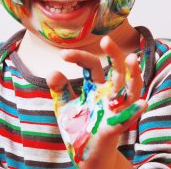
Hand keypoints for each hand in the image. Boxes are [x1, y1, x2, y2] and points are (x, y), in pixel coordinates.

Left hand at [47, 36, 146, 168]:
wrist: (82, 154)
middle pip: (117, 71)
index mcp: (95, 88)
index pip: (92, 65)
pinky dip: (134, 111)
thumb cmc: (77, 128)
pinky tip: (141, 103)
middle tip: (106, 40)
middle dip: (114, 54)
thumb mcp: (64, 105)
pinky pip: (127, 119)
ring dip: (133, 76)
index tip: (63, 55)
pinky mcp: (113, 127)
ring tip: (133, 59)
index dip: (79, 57)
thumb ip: (59, 89)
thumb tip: (53, 71)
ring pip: (129, 90)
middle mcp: (108, 96)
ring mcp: (114, 110)